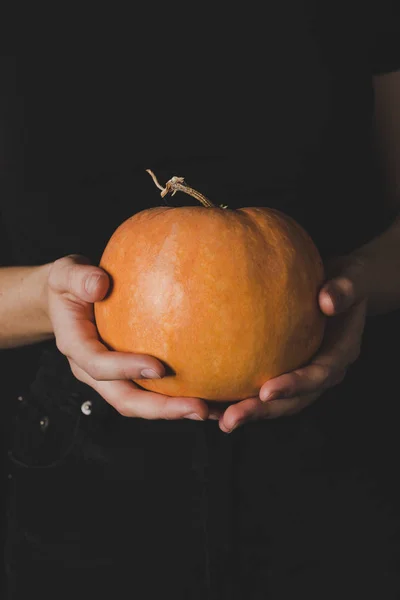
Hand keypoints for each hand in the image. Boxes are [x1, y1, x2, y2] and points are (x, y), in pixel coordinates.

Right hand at [46, 255, 208, 420]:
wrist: (67, 301)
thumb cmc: (69, 286)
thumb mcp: (66, 273)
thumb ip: (79, 277)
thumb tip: (100, 284)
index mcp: (76, 347)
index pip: (98, 365)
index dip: (126, 370)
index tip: (160, 368)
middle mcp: (92, 370)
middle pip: (124, 399)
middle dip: (161, 409)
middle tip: (198, 408)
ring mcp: (111, 378)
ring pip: (141, 403)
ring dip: (175, 410)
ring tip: (212, 410)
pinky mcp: (128, 376)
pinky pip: (152, 392)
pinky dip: (178, 397)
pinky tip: (211, 397)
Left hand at [210, 256, 368, 431]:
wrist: (342, 287)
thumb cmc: (348, 280)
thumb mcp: (354, 277)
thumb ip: (346, 289)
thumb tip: (328, 302)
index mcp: (340, 353)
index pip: (318, 375)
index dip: (294, 386)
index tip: (266, 391)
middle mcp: (322, 371)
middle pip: (293, 400)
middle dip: (262, 411)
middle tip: (231, 419)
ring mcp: (304, 374)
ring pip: (277, 402)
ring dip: (248, 412)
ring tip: (216, 419)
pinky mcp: (286, 369)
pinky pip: (263, 387)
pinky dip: (240, 395)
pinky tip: (213, 400)